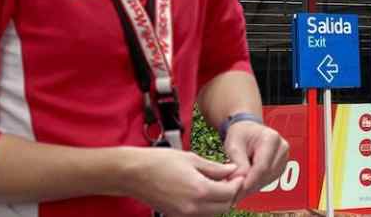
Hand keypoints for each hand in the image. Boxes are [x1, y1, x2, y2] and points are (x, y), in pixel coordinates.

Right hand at [121, 147, 242, 216]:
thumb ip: (215, 168)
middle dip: (230, 194)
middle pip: (224, 207)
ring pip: (212, 213)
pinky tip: (203, 191)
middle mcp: (193, 207)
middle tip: (230, 179)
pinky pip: (199, 214)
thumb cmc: (159, 162)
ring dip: (219, 201)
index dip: (237, 183)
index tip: (238, 175)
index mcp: (200, 190)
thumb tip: (232, 170)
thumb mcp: (191, 159)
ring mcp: (183, 214)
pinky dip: (206, 206)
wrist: (133, 173)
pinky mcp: (175, 215)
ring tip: (217, 184)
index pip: (229, 193)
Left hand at [223, 121, 290, 195]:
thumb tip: (240, 180)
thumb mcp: (234, 144)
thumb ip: (238, 162)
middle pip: (266, 174)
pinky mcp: (281, 166)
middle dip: (250, 185)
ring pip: (268, 179)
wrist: (248, 131)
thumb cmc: (241, 134)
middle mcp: (282, 148)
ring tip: (239, 187)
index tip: (238, 188)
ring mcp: (283, 158)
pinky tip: (246, 184)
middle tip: (235, 192)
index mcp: (272, 138)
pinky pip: (269, 180)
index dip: (250, 180)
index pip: (262, 166)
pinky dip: (257, 184)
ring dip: (253, 186)